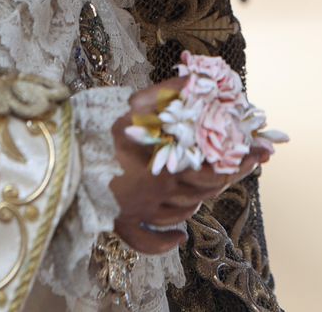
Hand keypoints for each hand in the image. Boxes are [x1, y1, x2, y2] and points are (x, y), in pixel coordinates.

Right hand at [107, 77, 275, 254]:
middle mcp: (159, 192)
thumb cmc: (97, 125)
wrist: (59, 154)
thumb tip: (197, 81)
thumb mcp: (135, 101)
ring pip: (183, 211)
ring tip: (212, 185)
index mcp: (167, 164)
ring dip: (200, 200)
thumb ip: (169, 92)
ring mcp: (140, 210)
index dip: (242, 162)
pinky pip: (149, 239)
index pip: (216, 169)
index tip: (262, 152)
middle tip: (248, 162)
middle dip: (230, 176)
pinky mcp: (120, 222)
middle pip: (204, 191)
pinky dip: (166, 240)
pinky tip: (179, 236)